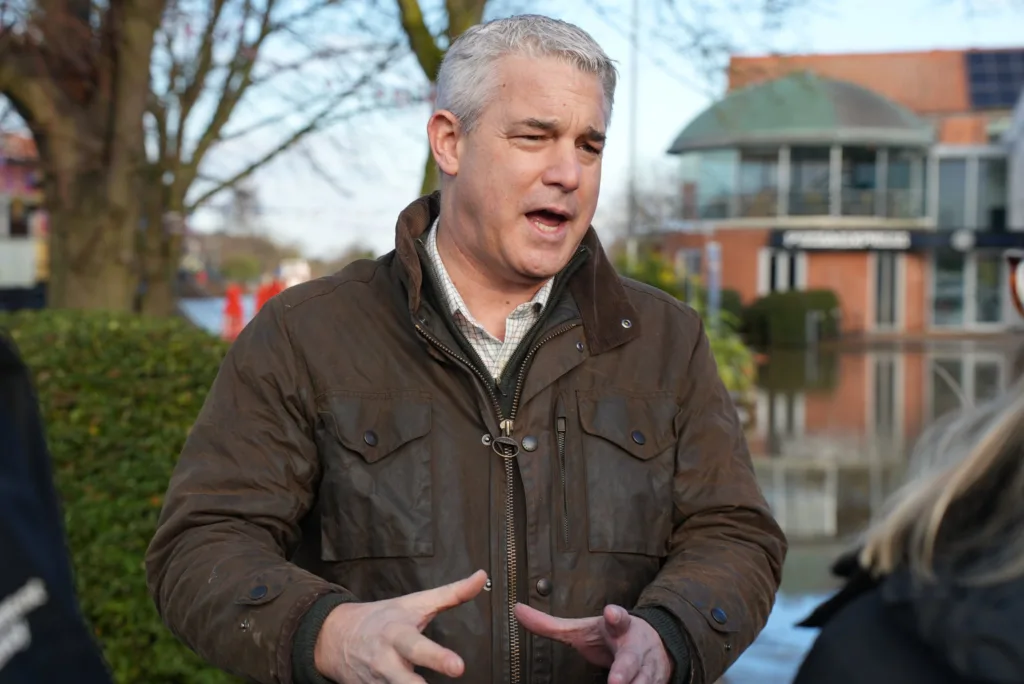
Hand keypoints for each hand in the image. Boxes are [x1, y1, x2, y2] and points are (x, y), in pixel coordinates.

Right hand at [314, 569, 487, 682]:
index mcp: (398, 636)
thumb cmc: (385, 617)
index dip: (437, 658)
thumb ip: (452, 593)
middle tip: (452, 675)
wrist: (336, 636)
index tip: (458, 667)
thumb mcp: (416, 602)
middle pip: (405, 683)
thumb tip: (482, 576)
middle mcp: (386, 663)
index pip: (418, 647)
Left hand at [515, 603, 672, 683]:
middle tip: (615, 682)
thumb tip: (517, 610)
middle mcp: (636, 648)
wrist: (656, 643)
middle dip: (624, 672)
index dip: (615, 616)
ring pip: (644, 683)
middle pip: (630, 661)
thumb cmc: (611, 636)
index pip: (618, 618)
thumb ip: (551, 625)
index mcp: (619, 627)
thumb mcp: (584, 628)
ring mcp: (649, 670)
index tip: (611, 613)